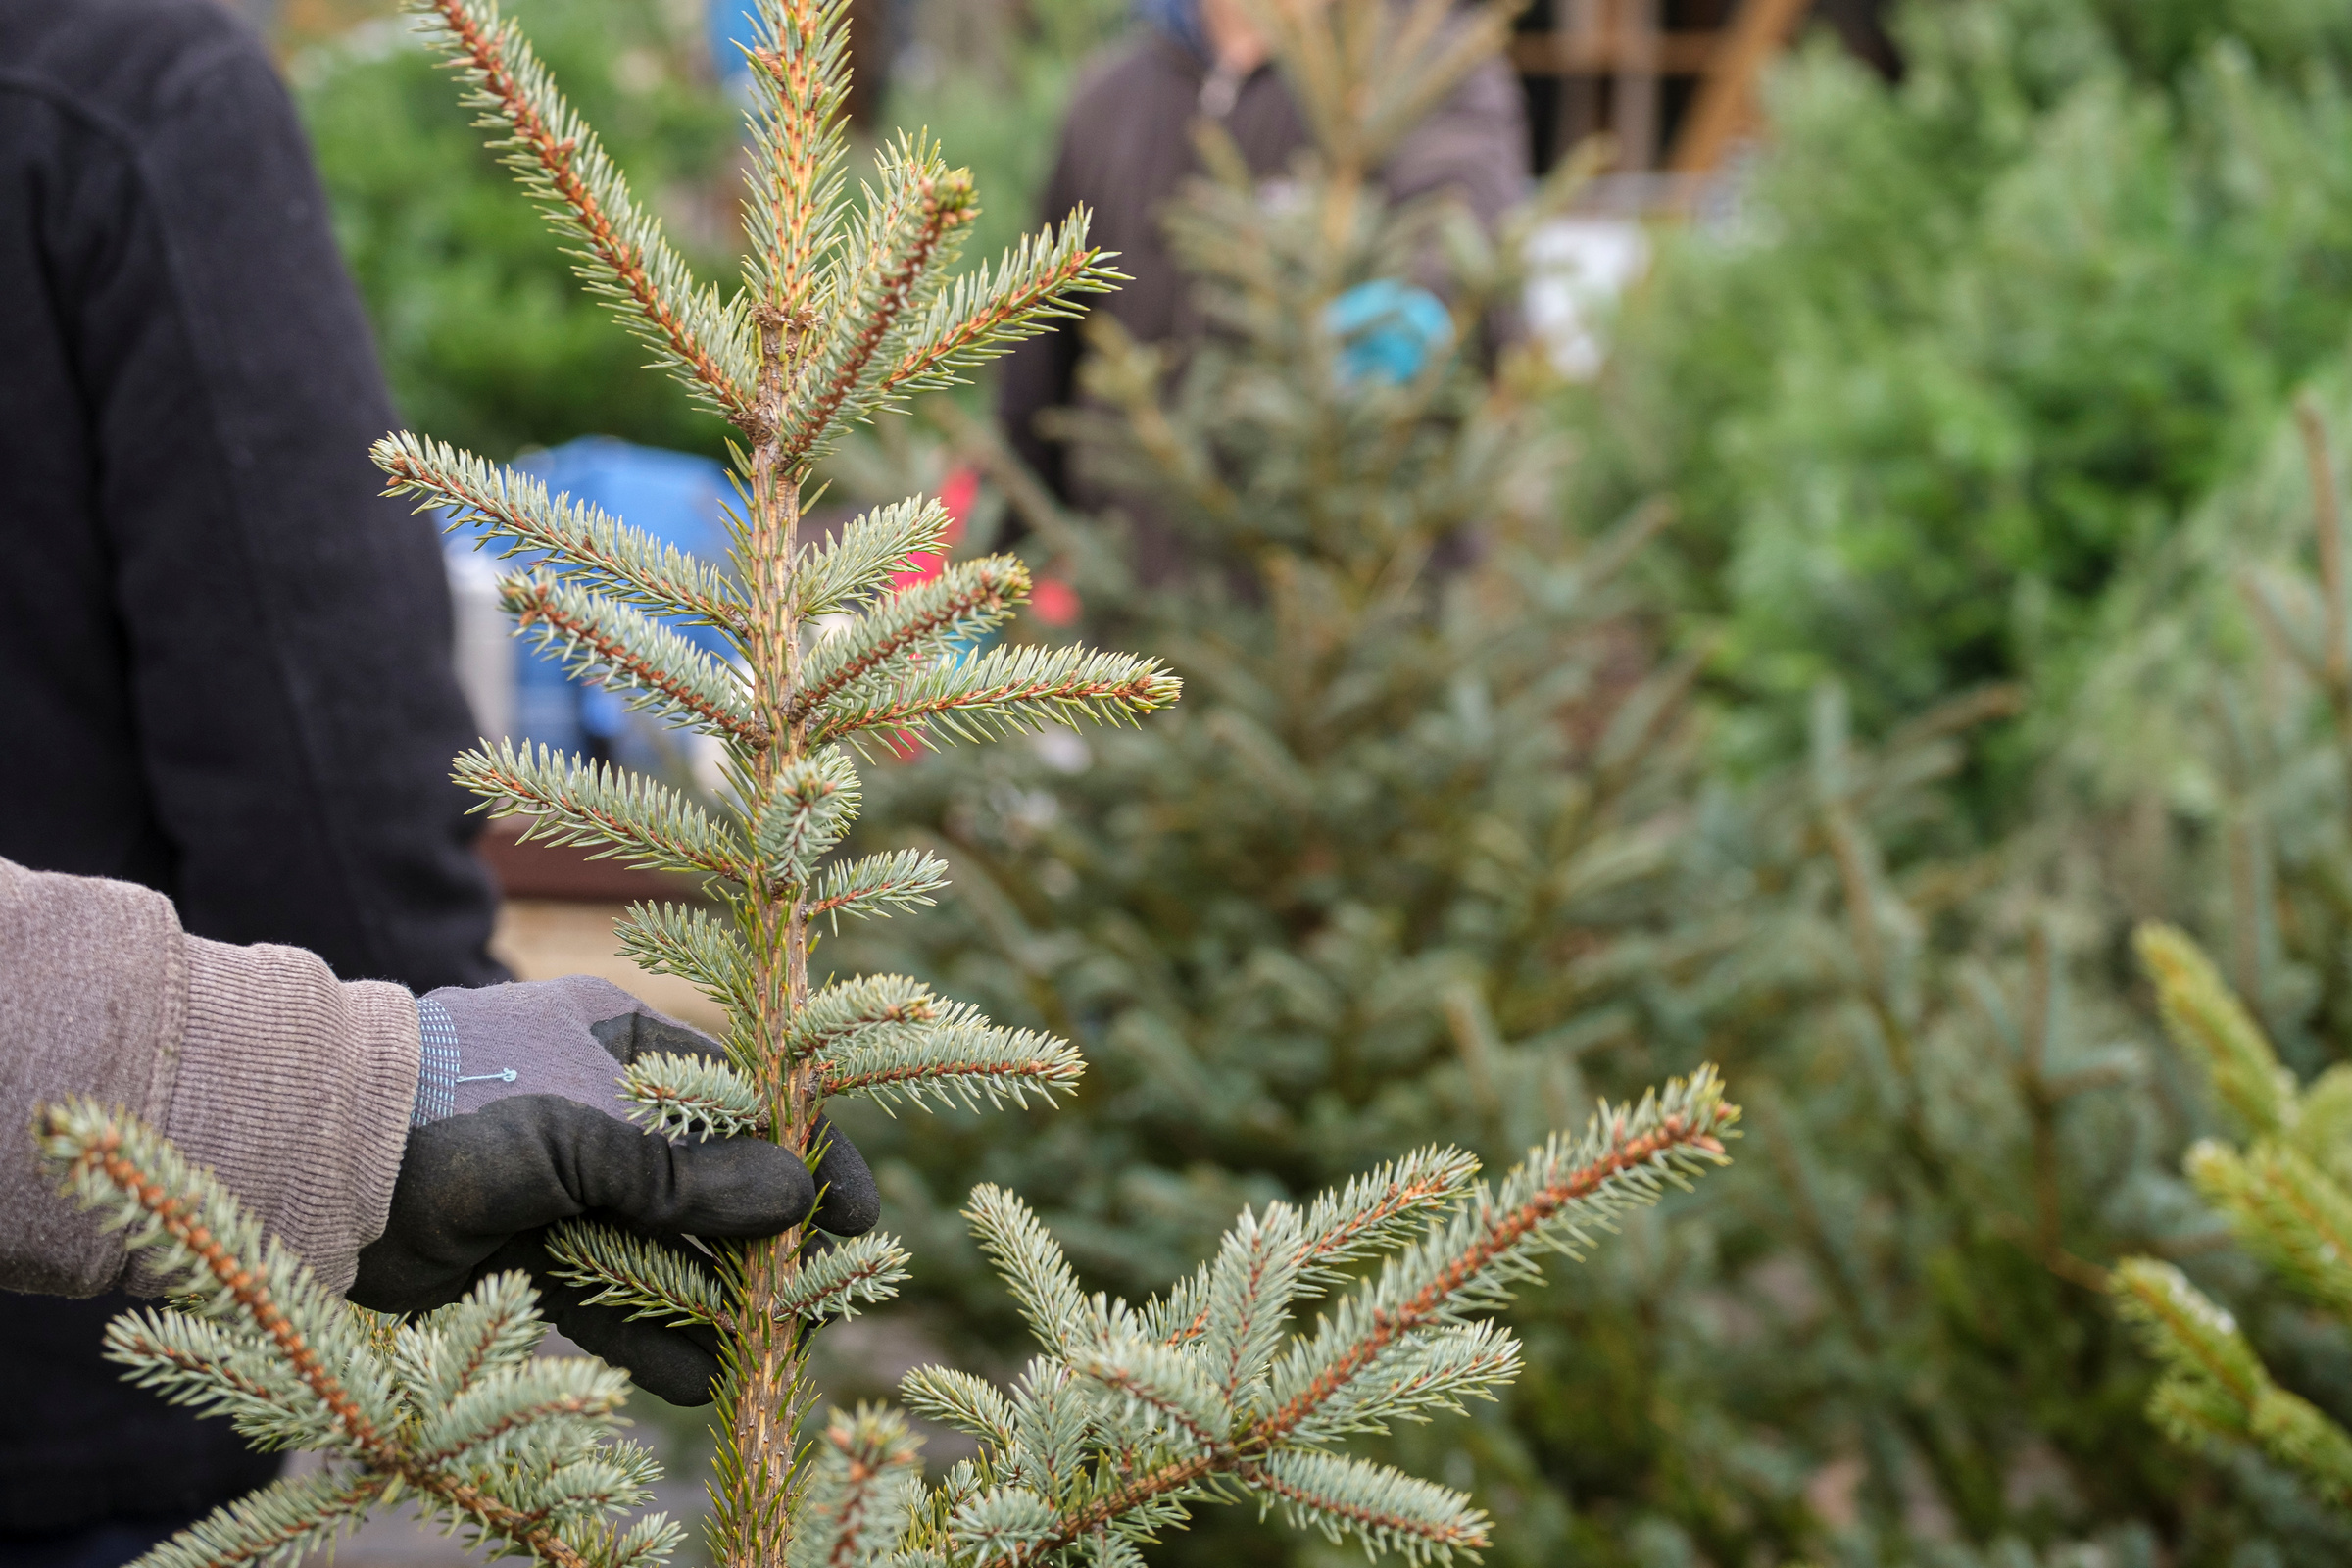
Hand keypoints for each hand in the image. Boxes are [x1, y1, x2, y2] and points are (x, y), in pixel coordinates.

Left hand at [349, 977, 875, 1404]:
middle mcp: (606, 1109)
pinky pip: (606, 1295)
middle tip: (815, 1306)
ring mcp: (566, 1182)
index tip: (857, 1216)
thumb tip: (796, 1197)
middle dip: (762, 1247)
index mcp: (625, 1044)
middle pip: (710, 1182)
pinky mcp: (528, 1249)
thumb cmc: (456, 1114)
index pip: (746, 1099)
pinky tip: (693, 1380)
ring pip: (661, 1247)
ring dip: (709, 1303)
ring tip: (762, 1357)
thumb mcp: (581, 1137)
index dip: (806, 1157)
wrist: (311, 1163)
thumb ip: (685, 1174)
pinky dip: (647, 1336)